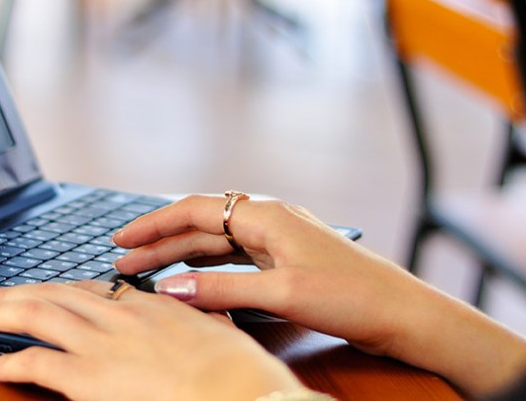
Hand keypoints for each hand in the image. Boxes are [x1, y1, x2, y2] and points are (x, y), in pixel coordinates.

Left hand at [0, 280, 305, 400]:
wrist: (248, 397)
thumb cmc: (243, 378)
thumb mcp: (223, 334)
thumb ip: (201, 322)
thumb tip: (203, 326)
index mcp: (154, 306)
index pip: (96, 289)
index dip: (62, 290)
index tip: (45, 293)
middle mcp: (123, 317)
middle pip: (56, 293)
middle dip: (16, 293)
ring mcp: (104, 344)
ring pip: (37, 314)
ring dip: (0, 312)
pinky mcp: (90, 378)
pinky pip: (37, 362)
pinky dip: (8, 361)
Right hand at [112, 195, 525, 396]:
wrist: (404, 314)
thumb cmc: (353, 297)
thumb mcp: (282, 294)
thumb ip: (222, 290)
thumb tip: (170, 290)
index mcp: (268, 215)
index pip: (195, 211)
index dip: (154, 225)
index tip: (121, 240)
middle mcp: (271, 220)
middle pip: (201, 226)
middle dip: (160, 243)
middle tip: (122, 262)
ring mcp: (280, 241)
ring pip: (216, 244)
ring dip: (180, 257)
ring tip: (146, 273)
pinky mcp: (289, 262)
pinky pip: (235, 259)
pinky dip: (207, 268)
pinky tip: (192, 280)